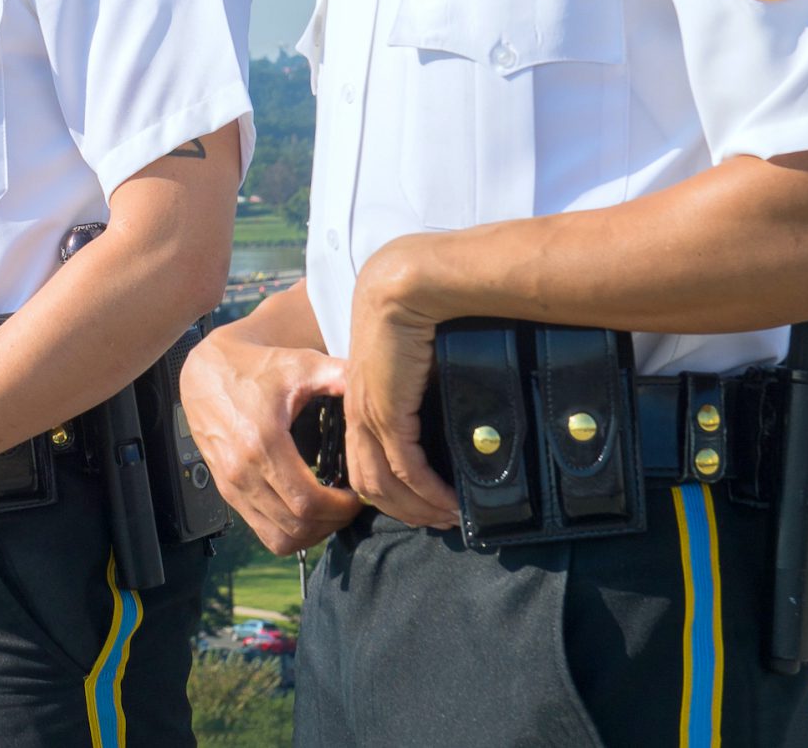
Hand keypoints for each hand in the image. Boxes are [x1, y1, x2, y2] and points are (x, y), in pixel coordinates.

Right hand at [180, 323, 362, 554]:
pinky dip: (289, 532)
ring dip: (312, 533)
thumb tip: (374, 386)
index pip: (308, 502)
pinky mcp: (226, 491)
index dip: (340, 509)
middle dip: (333, 522)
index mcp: (263, 443)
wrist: (205, 371)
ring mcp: (231, 485)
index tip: (357, 496)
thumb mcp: (299, 364)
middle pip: (297, 526)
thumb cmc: (254, 367)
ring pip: (279, 538)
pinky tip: (305, 510)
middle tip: (350, 505)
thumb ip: (339, 375)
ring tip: (330, 511)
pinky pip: (261, 532)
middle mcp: (243, 471)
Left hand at [344, 238, 458, 529]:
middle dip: (405, 510)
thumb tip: (444, 407)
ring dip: (419, 508)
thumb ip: (419, 389)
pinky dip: (429, 493)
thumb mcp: (412, 360)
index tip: (423, 504)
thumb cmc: (416, 312)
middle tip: (440, 522)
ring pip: (385, 484)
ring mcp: (369, 415)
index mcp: (358, 398)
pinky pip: (407, 469)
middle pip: (370, 483)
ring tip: (450, 518)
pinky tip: (451, 503)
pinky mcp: (388, 413)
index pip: (364, 459)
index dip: (391, 489)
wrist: (407, 284)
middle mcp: (357, 411)